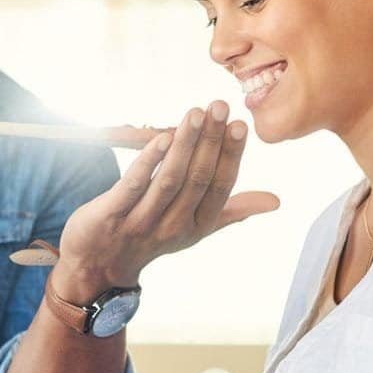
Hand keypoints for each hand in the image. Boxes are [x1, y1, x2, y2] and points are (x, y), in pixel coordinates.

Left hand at [52, 101, 277, 301]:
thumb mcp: (194, 229)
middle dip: (211, 141)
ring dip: (184, 145)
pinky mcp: (111, 215)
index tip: (240, 124)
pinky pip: (133, 185)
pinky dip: (148, 162)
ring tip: (195, 114)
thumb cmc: (150, 238)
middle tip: (219, 105)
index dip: (231, 156)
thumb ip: (231, 211)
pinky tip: (162, 138)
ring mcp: (141, 222)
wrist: (98, 267)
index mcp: (197, 226)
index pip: (220, 187)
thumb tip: (274, 201)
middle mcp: (173, 226)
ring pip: (169, 180)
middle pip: (197, 179)